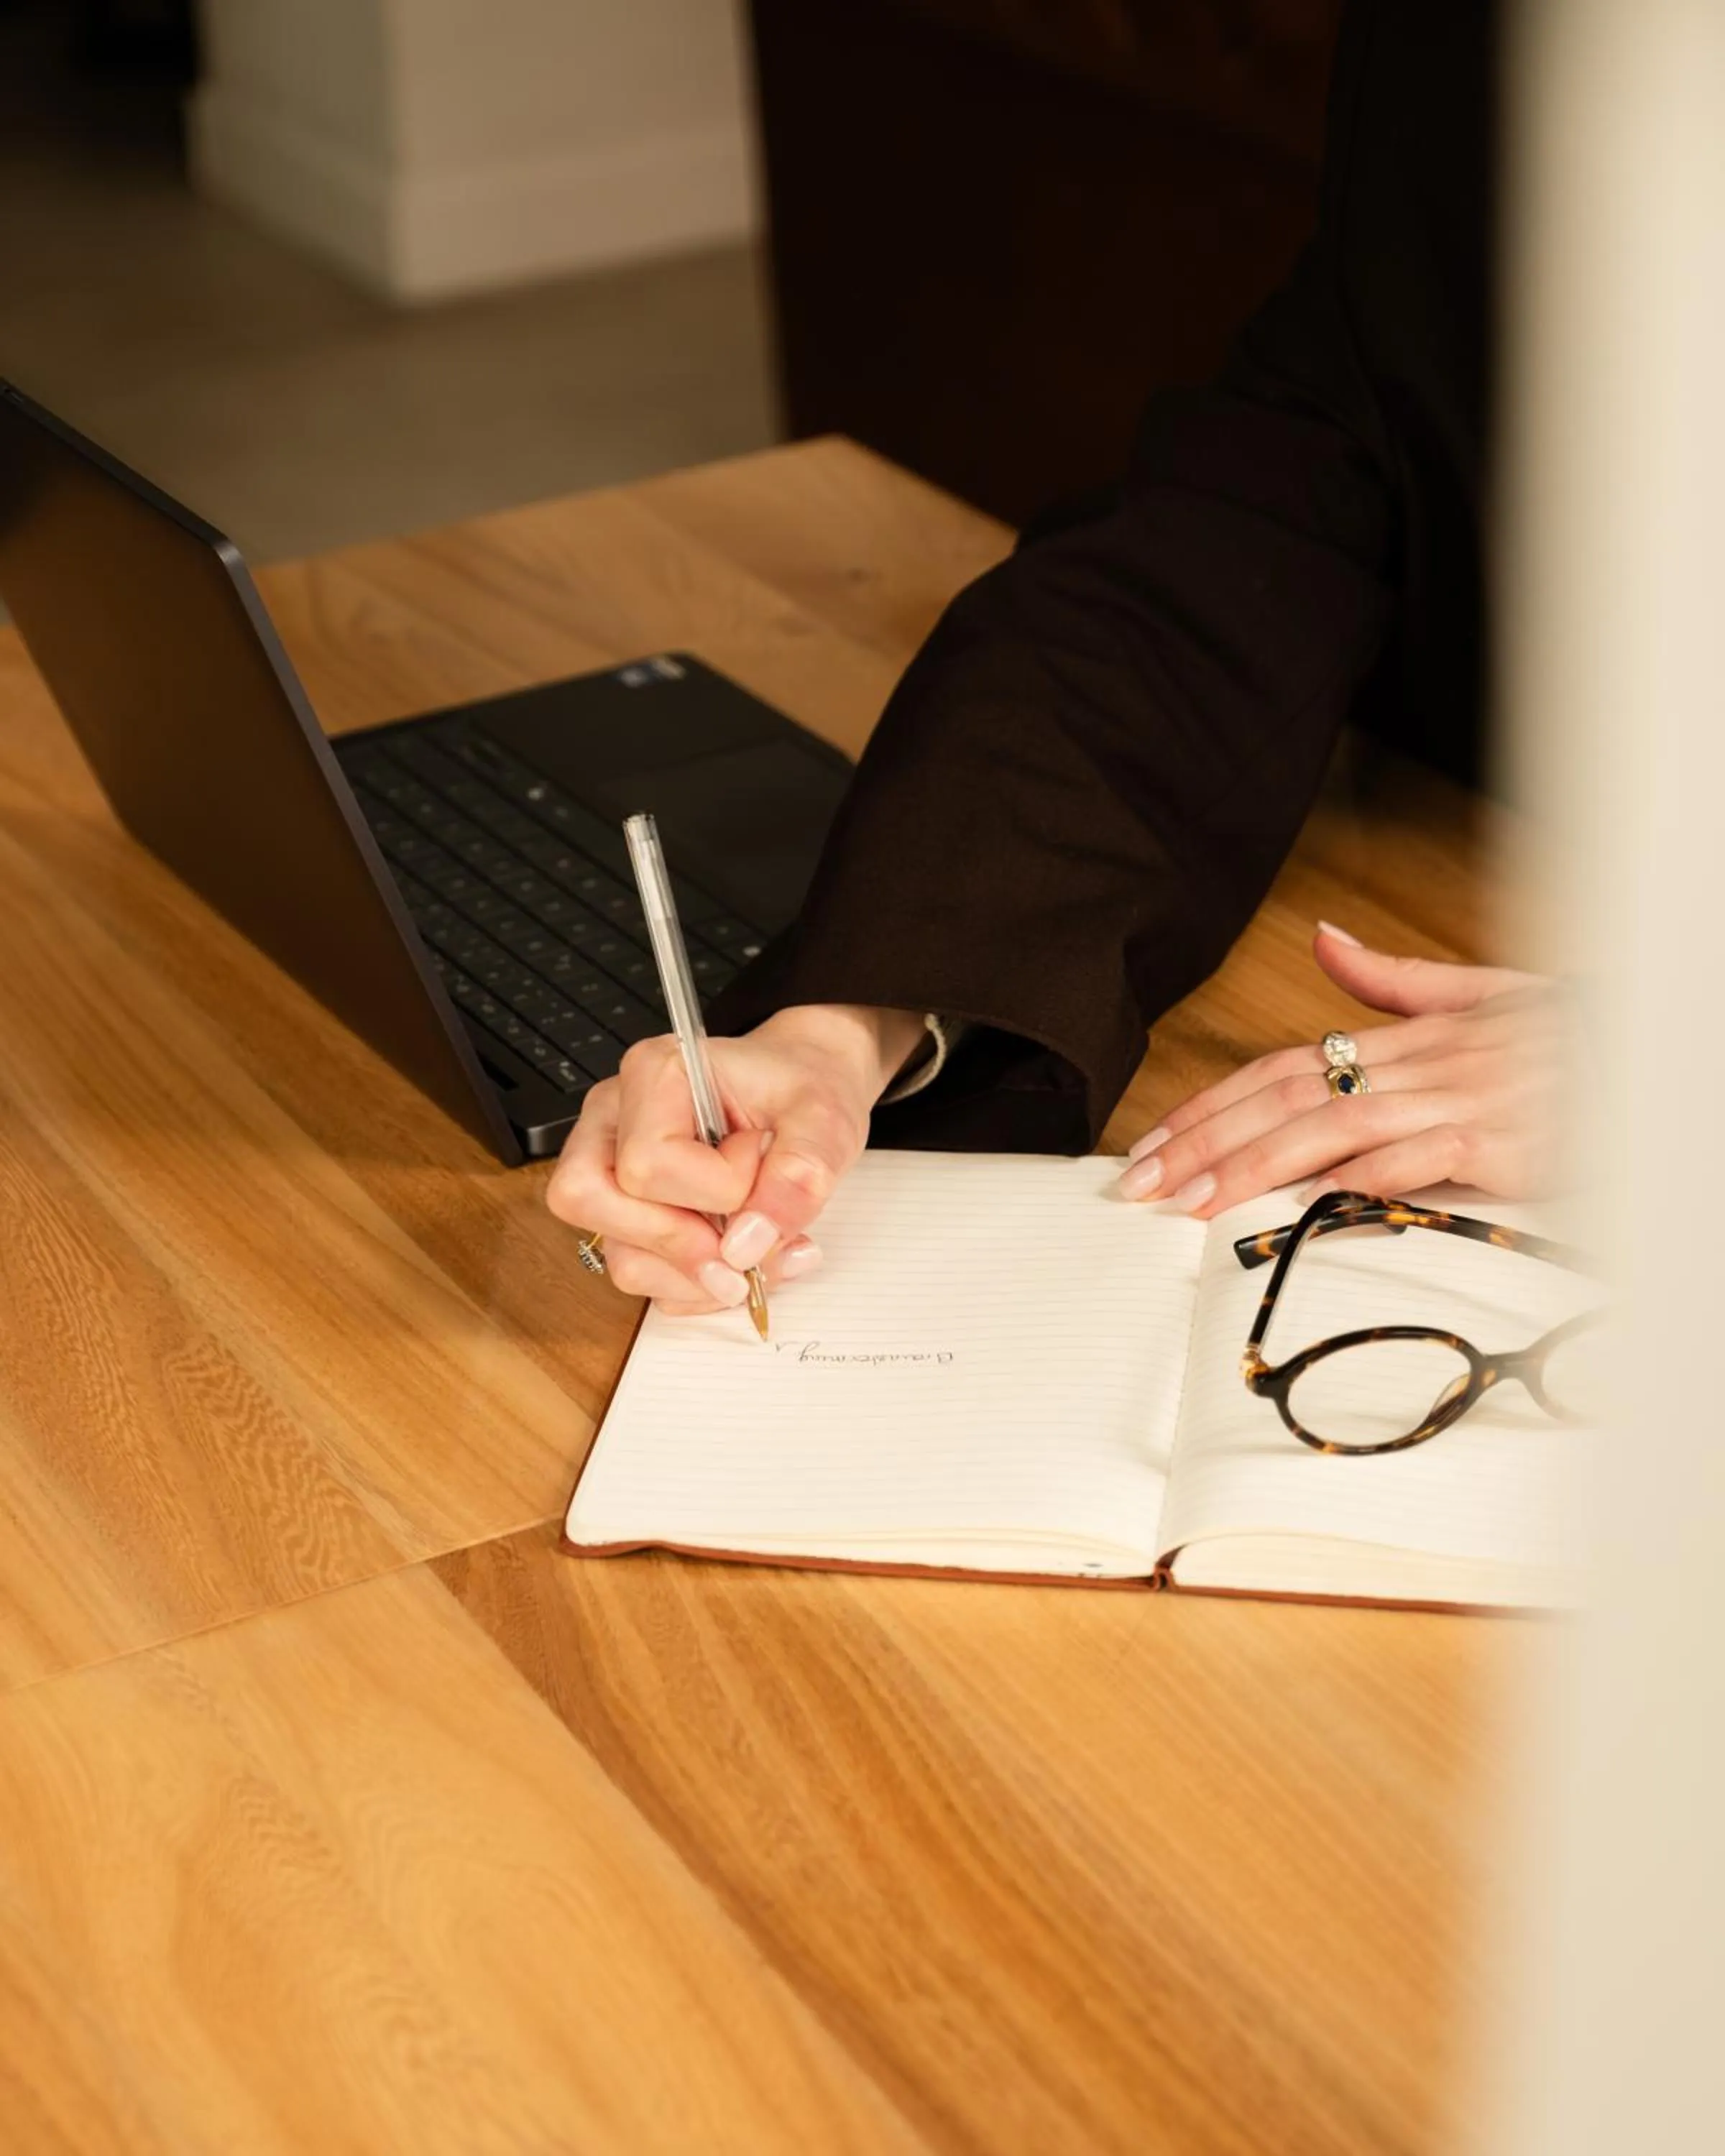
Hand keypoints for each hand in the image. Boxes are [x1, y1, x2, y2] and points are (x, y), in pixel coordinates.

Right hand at [547, 1004, 925, 1311]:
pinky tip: (745, 1258)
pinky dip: (699, 1285)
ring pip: (619, 1255)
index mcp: (654, 1074)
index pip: (647, 1161)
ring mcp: (611, 1170)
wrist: (808, 1089)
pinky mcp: (627, 1215)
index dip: (716, 1189)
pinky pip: (643, 1275)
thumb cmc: (805, 1090)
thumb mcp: (825, 1119)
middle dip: (682, 1243)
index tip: (762, 1163)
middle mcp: (614, 1118)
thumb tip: (744, 1247)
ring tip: (766, 1249)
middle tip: (749, 1241)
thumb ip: (798, 1175)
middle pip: (591, 1201)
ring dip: (701, 1275)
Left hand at [1117, 925, 1563, 1217]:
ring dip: (1253, 1165)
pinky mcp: (1500, 1140)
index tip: (1156, 1143)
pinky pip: (1417, 1156)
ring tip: (1193, 1203)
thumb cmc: (1575, 1034)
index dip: (1210, 1105)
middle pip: (1284, 1097)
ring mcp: (1457, 1100)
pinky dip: (1360, 1176)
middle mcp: (1419, 1064)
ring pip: (1330, 1126)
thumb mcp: (1483, 993)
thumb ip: (1395, 978)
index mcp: (1407, 1037)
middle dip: (1204, 1142)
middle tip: (1142, 1182)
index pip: (1281, 1068)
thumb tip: (1323, 938)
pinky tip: (1310, 1199)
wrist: (1654, 1043)